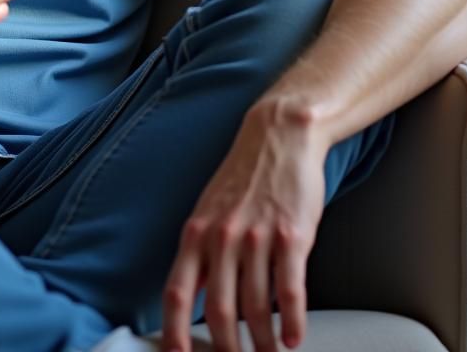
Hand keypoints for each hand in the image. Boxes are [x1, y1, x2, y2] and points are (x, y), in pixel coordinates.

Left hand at [160, 103, 330, 351]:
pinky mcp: (292, 236)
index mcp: (195, 232)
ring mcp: (257, 237)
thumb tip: (190, 297)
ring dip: (263, 343)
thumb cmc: (244, 176)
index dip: (173, 332)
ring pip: (255, 307)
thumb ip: (200, 253)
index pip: (175, 292)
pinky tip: (293, 338)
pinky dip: (291, 322)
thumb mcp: (208, 211)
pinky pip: (289, 290)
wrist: (278, 136)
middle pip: (218, 311)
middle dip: (227, 349)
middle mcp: (221, 237)